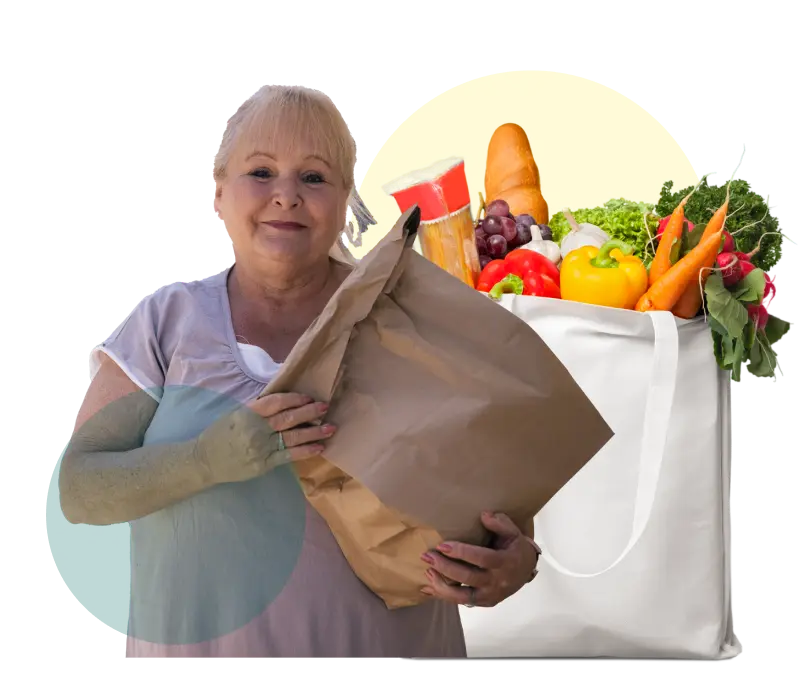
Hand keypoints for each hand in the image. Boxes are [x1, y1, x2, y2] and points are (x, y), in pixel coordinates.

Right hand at [196, 392, 335, 484]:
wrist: (203, 460)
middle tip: (325, 407)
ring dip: (314, 432)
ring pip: (292, 438)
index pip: (275, 403)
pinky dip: (305, 451)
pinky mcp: (263, 464)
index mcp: (247, 413)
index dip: (294, 399)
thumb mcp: (235, 414)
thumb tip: (284, 401)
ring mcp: (260, 448)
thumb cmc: (219, 434)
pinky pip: (289, 456)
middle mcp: (255, 429)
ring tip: (330, 428)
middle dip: (309, 412)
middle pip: (287, 419)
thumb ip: (257, 409)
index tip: (308, 397)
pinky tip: (319, 447)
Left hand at [420, 511, 538, 607]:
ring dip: (442, 586)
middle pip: (469, 578)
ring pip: (463, 597)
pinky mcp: (485, 602)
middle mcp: (497, 581)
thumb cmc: (515, 547)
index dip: (462, 553)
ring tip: (427, 573)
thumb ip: (499, 523)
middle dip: (446, 568)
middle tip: (427, 556)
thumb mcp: (513, 532)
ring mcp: (491, 595)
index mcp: (505, 562)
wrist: (526, 570)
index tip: (442, 545)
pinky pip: (462, 602)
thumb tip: (483, 515)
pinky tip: (428, 588)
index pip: (482, 558)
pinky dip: (444, 596)